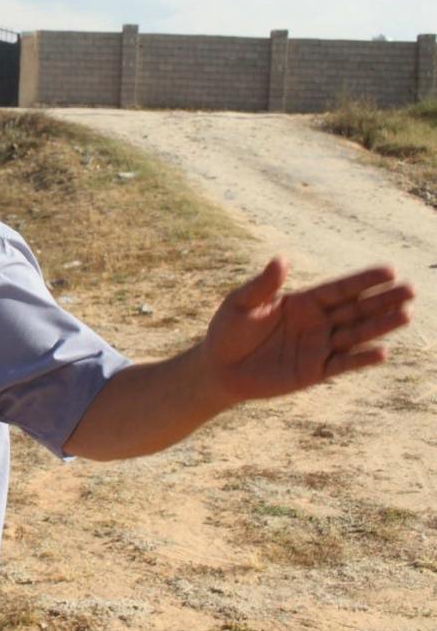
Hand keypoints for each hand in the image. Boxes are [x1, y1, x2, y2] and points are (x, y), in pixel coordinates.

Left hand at [203, 257, 413, 401]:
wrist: (219, 367)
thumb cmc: (228, 330)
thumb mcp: (241, 303)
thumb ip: (263, 285)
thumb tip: (282, 259)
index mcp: (303, 301)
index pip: (339, 289)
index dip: (364, 280)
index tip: (390, 271)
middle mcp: (317, 322)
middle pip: (356, 309)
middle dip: (383, 300)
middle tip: (411, 290)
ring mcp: (318, 347)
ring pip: (355, 334)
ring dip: (380, 325)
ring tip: (406, 314)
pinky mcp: (315, 371)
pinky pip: (342, 364)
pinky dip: (361, 359)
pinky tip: (382, 352)